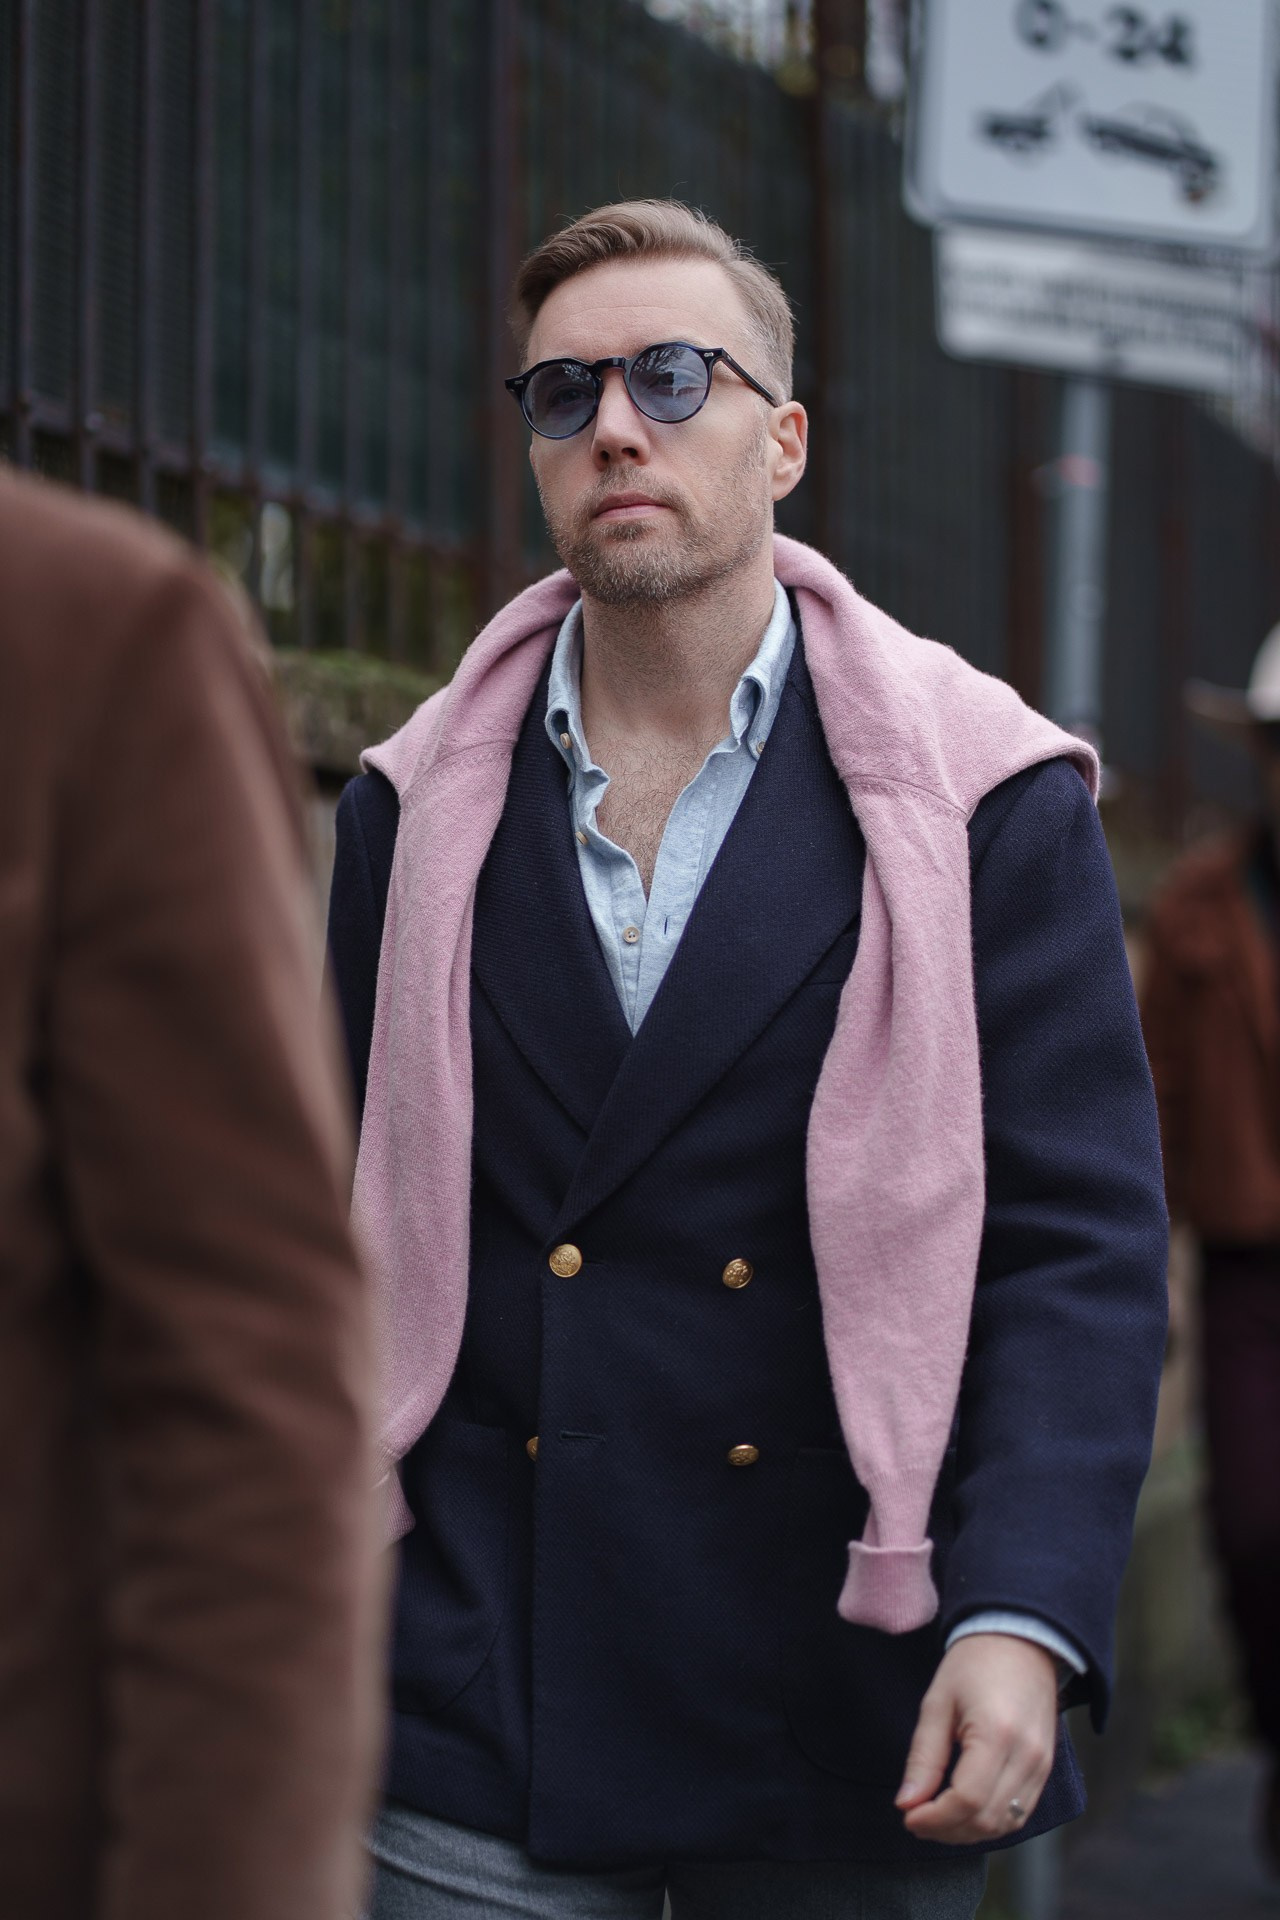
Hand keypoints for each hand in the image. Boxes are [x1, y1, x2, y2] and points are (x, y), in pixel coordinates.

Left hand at [895, 1634, 1057, 1844]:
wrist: (1020, 1639)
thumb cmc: (973, 1664)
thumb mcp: (937, 1703)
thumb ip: (923, 1757)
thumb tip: (906, 1804)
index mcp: (997, 1733)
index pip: (967, 1800)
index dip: (935, 1818)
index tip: (908, 1816)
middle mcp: (1028, 1755)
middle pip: (987, 1819)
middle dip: (947, 1830)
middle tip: (916, 1817)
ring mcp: (1042, 1765)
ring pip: (1006, 1824)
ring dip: (968, 1831)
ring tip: (937, 1817)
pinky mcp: (1046, 1768)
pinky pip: (1020, 1813)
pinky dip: (991, 1821)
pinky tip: (965, 1810)